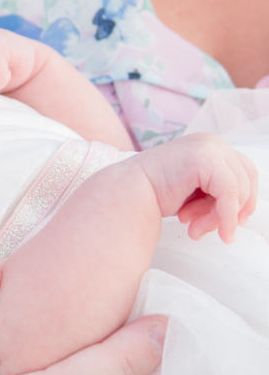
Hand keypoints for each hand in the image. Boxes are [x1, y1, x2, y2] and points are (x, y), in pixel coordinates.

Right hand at [136, 132, 256, 242]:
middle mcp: (212, 141)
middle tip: (217, 232)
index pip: (245, 173)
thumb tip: (241, 214)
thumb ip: (218, 193)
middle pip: (247, 180)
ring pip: (239, 189)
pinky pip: (229, 193)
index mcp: (210, 146)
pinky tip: (202, 230)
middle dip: (232, 211)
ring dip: (220, 218)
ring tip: (196, 230)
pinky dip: (223, 216)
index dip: (243, 201)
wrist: (128, 192)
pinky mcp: (205, 159)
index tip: (231, 224)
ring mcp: (209, 147)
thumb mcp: (195, 191)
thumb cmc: (155, 194)